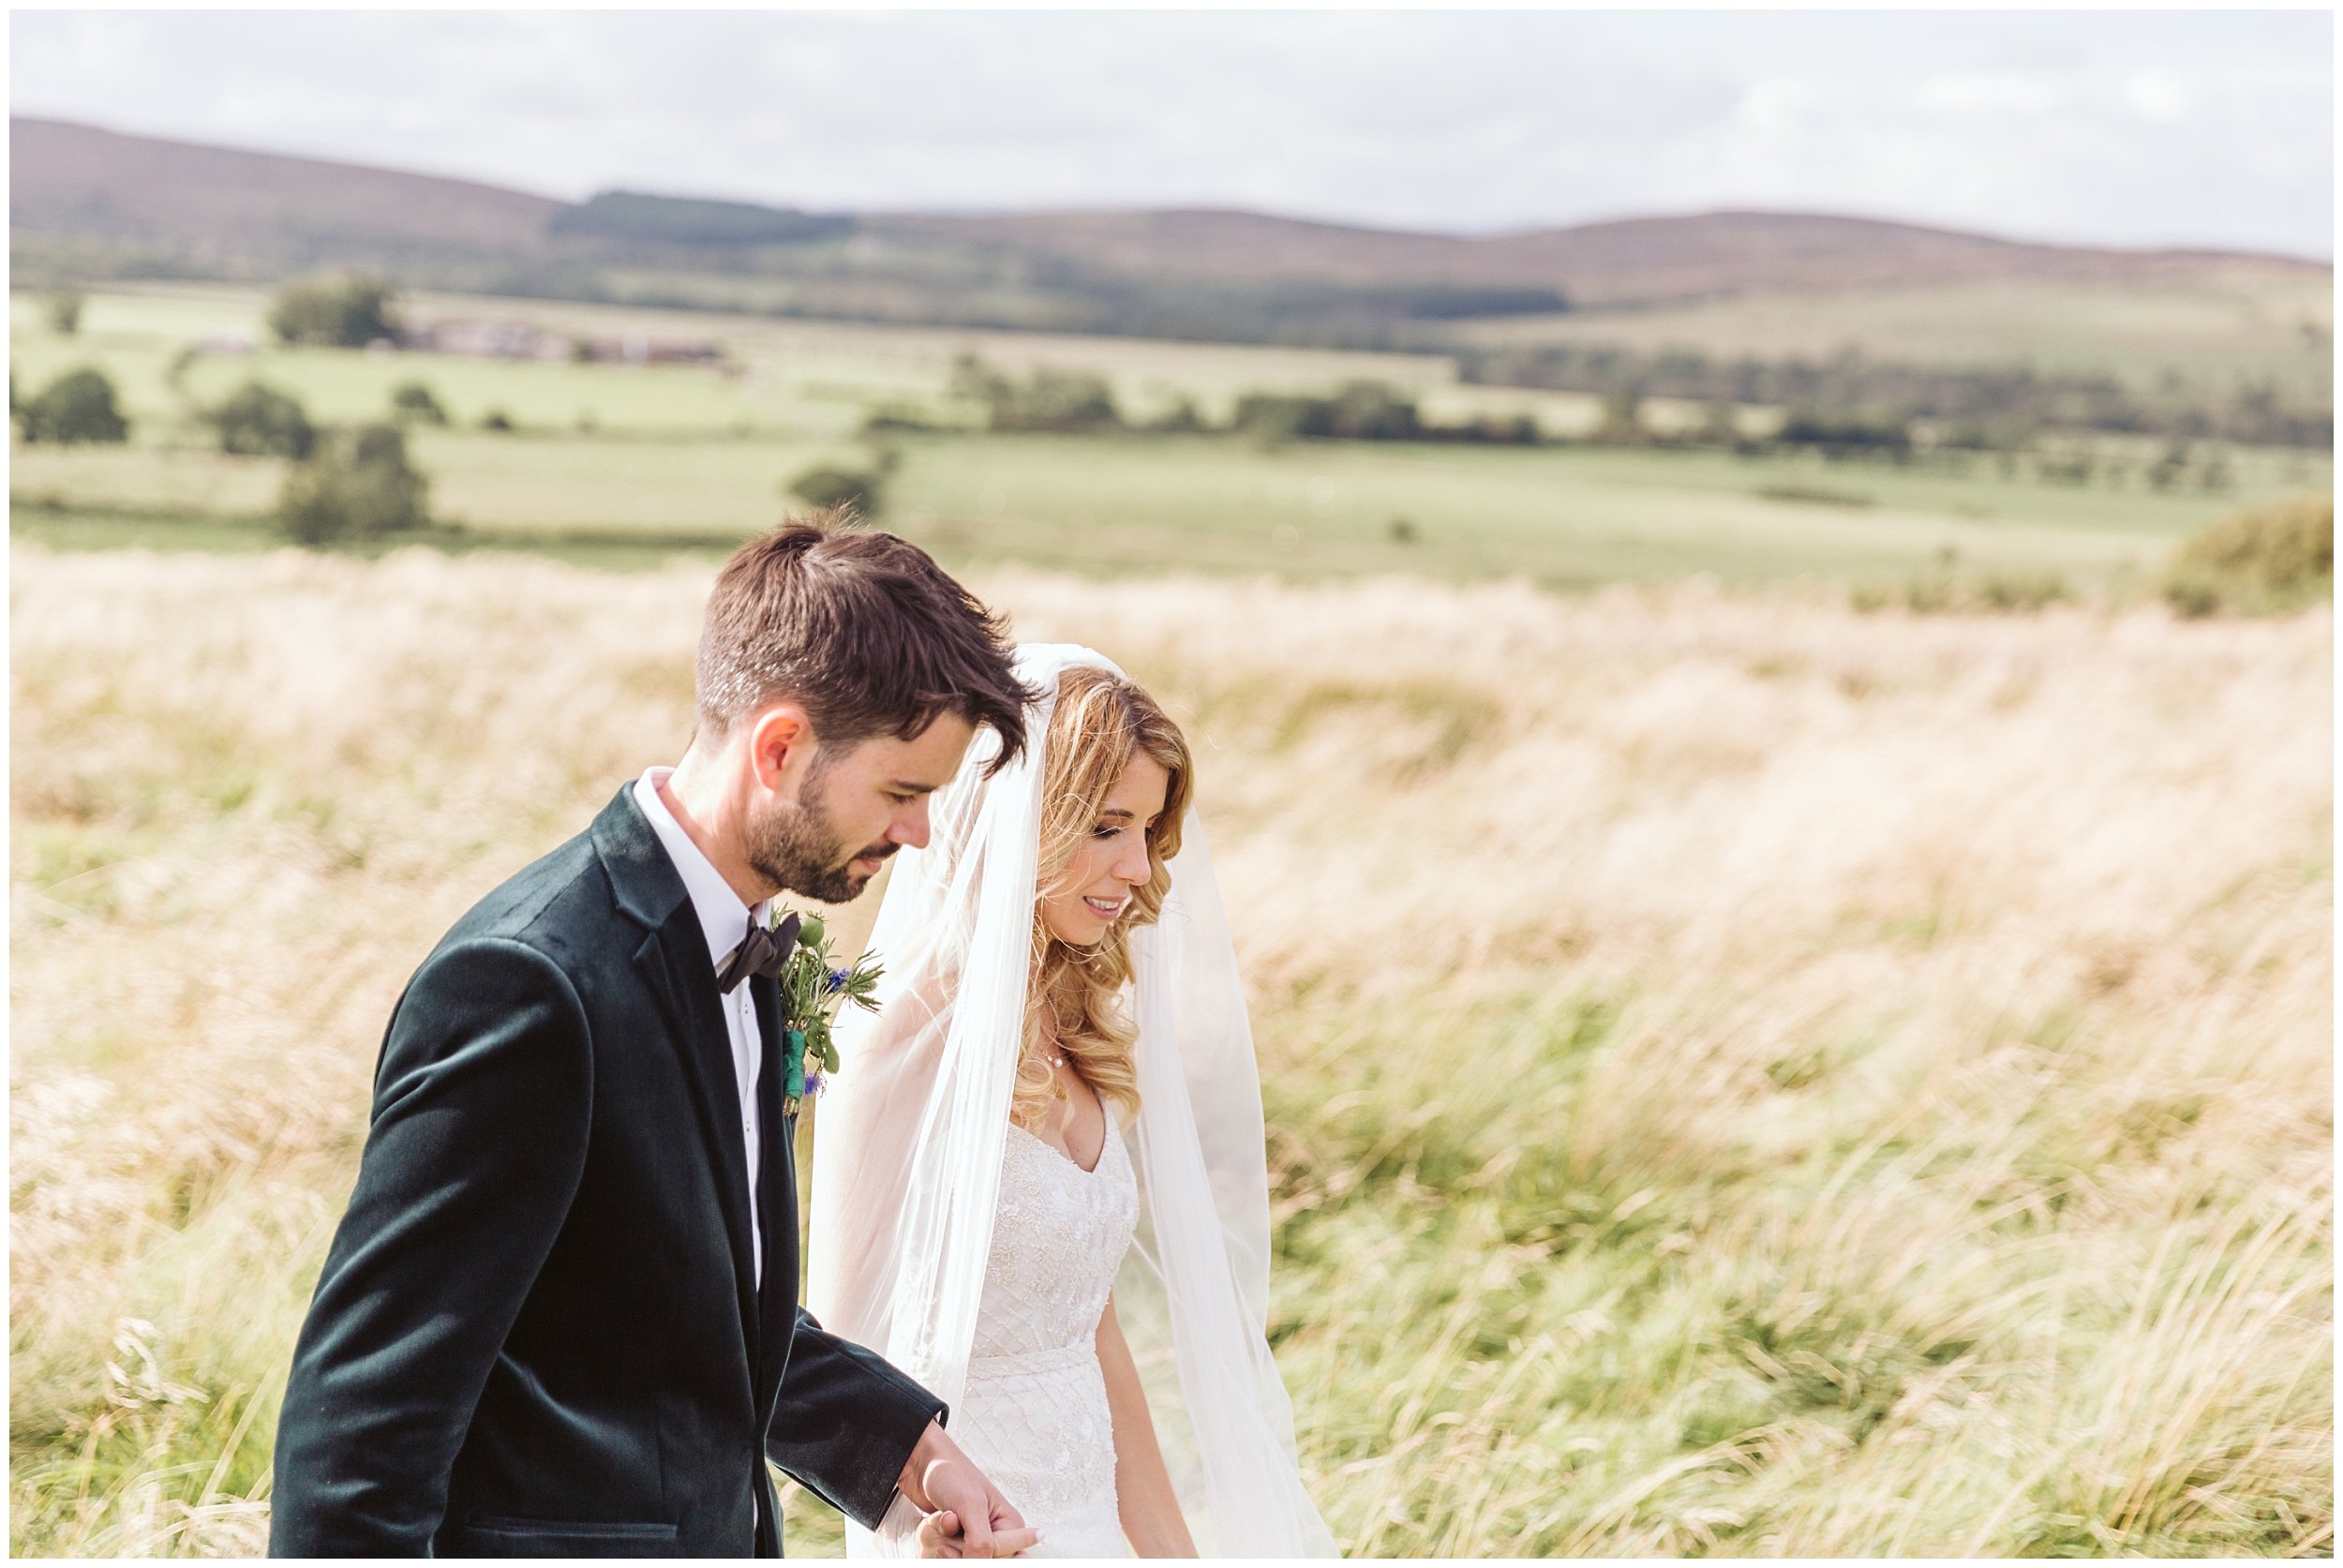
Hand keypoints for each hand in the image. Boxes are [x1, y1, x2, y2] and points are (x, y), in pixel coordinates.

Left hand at [900, 1420, 1039, 1558]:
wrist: (922, 1465)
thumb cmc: (952, 1475)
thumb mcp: (970, 1506)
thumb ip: (981, 1543)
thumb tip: (981, 1566)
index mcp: (1010, 1525)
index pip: (1002, 1558)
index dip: (978, 1553)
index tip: (960, 1538)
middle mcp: (995, 1535)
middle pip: (977, 1561)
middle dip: (957, 1545)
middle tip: (951, 1521)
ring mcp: (973, 1540)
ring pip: (957, 1560)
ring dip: (941, 1541)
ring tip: (943, 1516)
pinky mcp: (955, 1542)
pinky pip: (942, 1557)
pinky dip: (933, 1541)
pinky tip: (936, 1522)